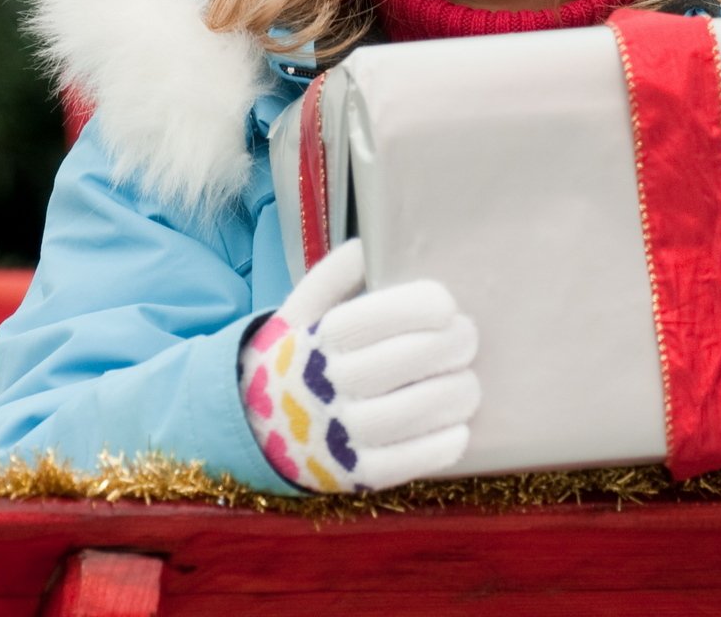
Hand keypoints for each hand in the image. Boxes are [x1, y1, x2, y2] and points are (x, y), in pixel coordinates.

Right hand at [237, 238, 479, 492]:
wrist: (251, 427)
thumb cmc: (296, 358)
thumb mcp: (300, 311)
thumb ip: (335, 277)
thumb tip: (370, 245)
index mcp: (314, 340)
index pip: (373, 318)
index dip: (418, 307)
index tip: (445, 305)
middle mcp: (325, 387)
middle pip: (404, 361)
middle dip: (450, 345)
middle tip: (467, 338)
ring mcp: (340, 435)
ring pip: (414, 412)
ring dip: (456, 393)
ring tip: (468, 382)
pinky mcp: (355, 476)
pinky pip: (411, 461)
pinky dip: (443, 442)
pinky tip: (457, 425)